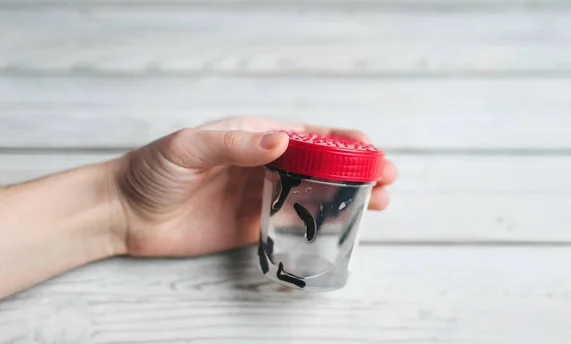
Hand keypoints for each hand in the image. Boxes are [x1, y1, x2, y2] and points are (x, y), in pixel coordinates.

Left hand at [110, 117, 397, 256]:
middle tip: (386, 179)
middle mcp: (264, 164)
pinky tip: (344, 227)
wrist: (128, 214)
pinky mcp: (254, 225)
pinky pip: (294, 223)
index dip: (343, 142)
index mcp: (254, 136)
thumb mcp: (191, 147)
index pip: (308, 135)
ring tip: (379, 203)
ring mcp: (262, 195)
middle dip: (356, 170)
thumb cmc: (155, 170)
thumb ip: (237, 144)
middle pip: (321, 165)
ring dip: (348, 197)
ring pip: (315, 194)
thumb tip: (283, 139)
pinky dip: (321, 224)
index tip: (370, 149)